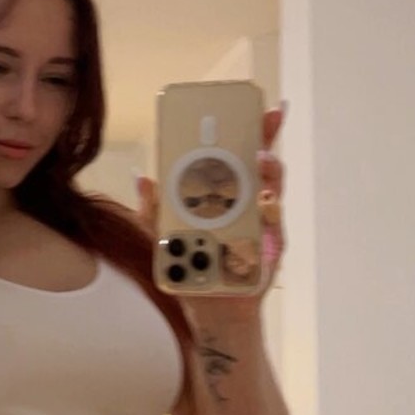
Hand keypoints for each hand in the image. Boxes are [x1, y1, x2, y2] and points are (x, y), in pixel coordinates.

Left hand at [135, 104, 286, 307]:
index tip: (245, 106)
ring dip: (270, 171)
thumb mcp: (163, 239)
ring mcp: (260, 224)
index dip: (241, 130)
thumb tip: (141, 177)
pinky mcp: (269, 247)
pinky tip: (265, 200)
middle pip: (259, 164)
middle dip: (266, 137)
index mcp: (220, 196)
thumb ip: (153, 209)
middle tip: (267, 116)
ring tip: (262, 158)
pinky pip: (274, 225)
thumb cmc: (190, 271)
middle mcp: (245, 204)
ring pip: (272, 189)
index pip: (232, 156)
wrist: (211, 309)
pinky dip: (270, 211)